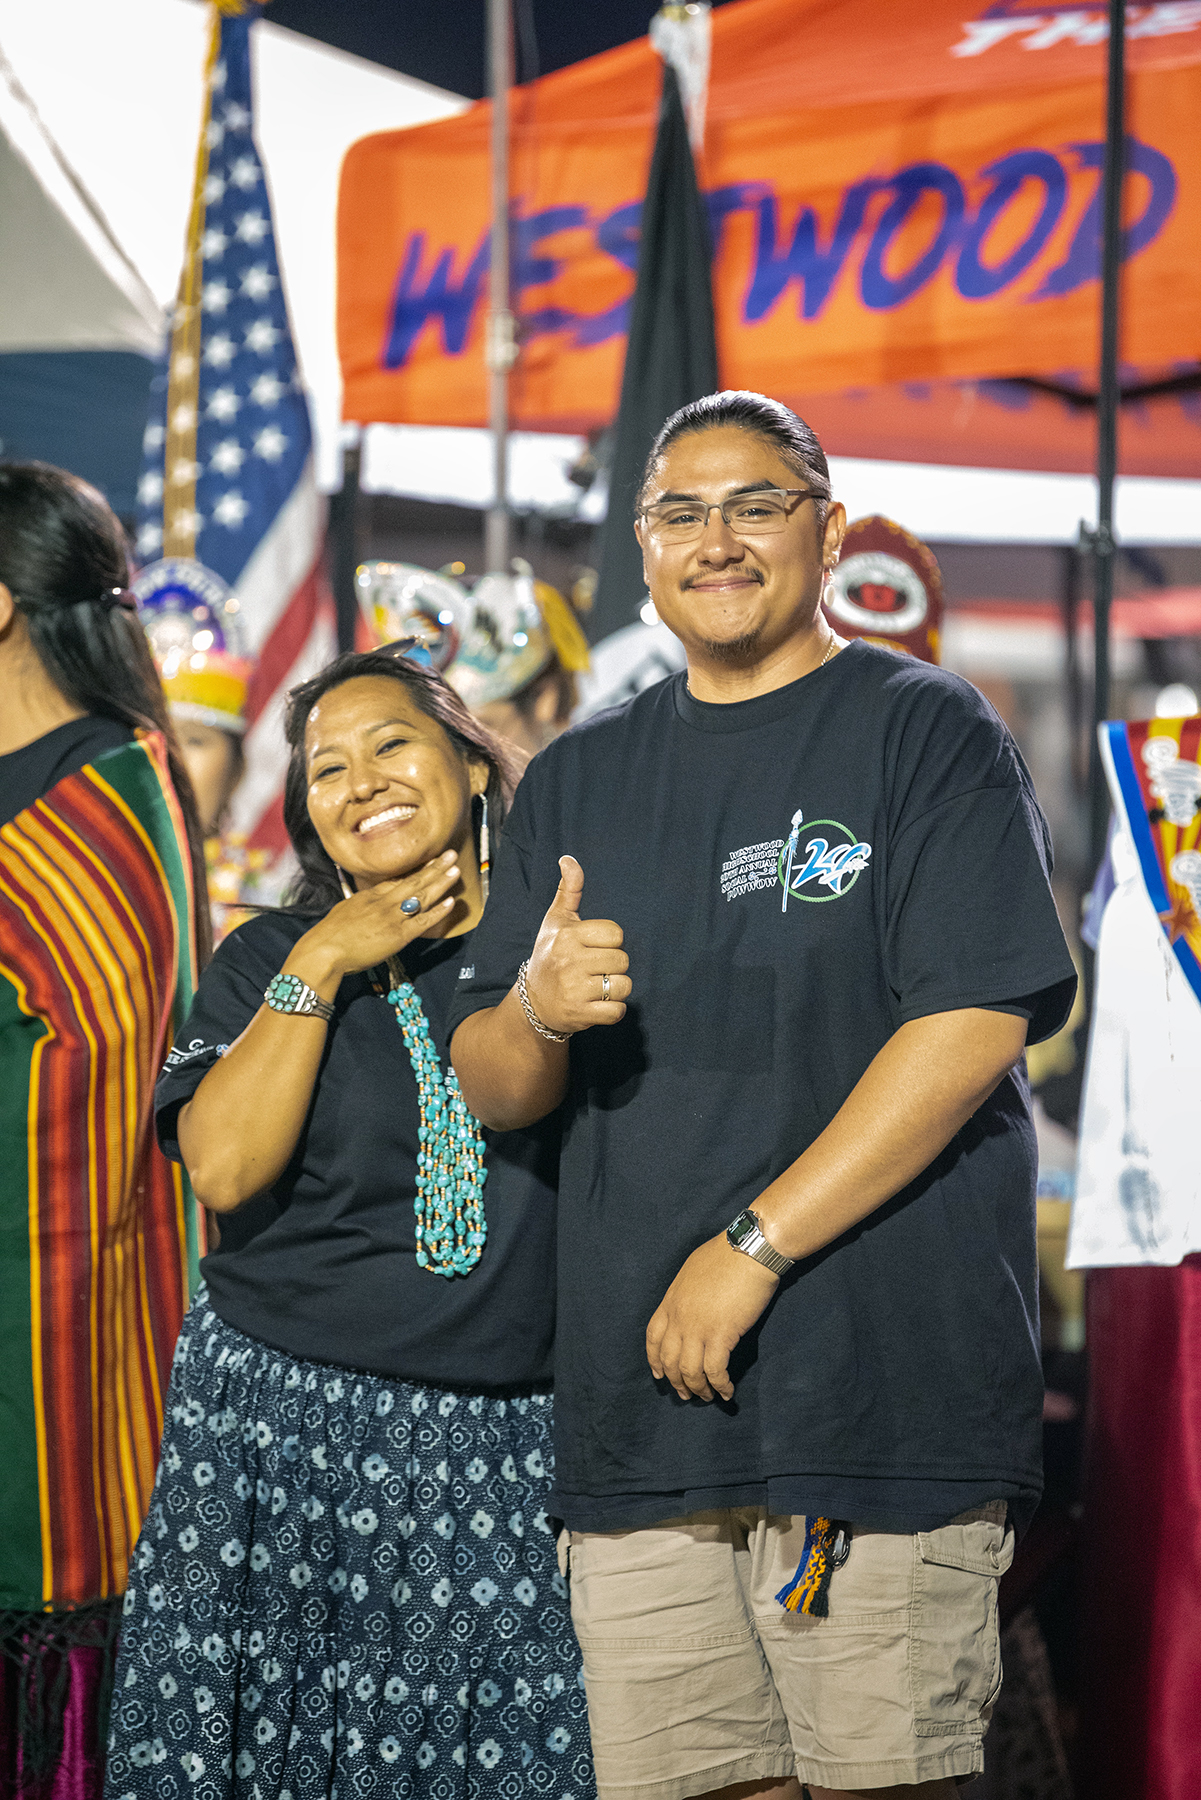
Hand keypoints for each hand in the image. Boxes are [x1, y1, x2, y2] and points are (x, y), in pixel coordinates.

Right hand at [289, 851, 461, 993]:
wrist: (325, 949)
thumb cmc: (329, 934)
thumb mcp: (345, 910)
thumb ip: (360, 904)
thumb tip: (365, 902)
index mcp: (370, 895)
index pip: (398, 879)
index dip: (417, 869)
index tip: (431, 860)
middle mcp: (384, 902)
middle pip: (414, 881)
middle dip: (434, 868)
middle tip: (450, 854)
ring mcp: (393, 917)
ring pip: (422, 896)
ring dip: (440, 882)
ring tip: (455, 870)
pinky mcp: (399, 935)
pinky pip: (423, 921)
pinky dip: (438, 911)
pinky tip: (450, 901)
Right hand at [523, 855, 629, 1034]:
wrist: (534, 1001)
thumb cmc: (550, 955)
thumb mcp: (556, 921)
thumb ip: (569, 890)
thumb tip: (568, 859)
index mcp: (567, 935)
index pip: (616, 934)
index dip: (609, 942)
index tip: (592, 948)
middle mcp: (569, 960)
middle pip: (622, 960)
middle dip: (613, 967)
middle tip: (593, 970)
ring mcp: (574, 989)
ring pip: (623, 986)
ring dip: (615, 990)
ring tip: (595, 988)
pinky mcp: (580, 1014)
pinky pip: (617, 1011)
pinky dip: (612, 1011)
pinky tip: (597, 1005)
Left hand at [646, 1232, 778, 1401]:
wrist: (748, 1250)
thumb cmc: (726, 1254)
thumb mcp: (693, 1270)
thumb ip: (687, 1293)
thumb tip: (693, 1306)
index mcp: (671, 1300)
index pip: (653, 1337)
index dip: (655, 1359)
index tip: (659, 1374)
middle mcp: (679, 1317)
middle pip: (670, 1359)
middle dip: (677, 1381)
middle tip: (686, 1395)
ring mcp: (698, 1327)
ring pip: (690, 1371)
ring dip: (698, 1389)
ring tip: (708, 1397)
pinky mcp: (722, 1335)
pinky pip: (715, 1370)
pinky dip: (719, 1385)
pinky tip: (726, 1392)